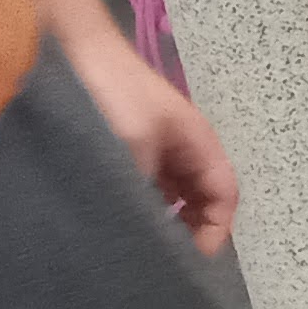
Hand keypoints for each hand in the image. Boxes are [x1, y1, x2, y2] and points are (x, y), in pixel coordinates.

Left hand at [66, 24, 241, 250]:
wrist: (81, 55)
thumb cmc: (116, 97)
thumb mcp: (136, 146)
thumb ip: (153, 188)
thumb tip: (155, 226)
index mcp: (200, 143)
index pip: (226, 193)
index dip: (218, 226)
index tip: (196, 253)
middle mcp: (188, 147)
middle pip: (208, 196)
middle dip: (198, 225)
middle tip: (175, 252)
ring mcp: (164, 147)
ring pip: (183, 192)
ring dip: (176, 216)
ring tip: (155, 237)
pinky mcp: (139, 148)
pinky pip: (158, 184)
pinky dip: (154, 203)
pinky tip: (136, 214)